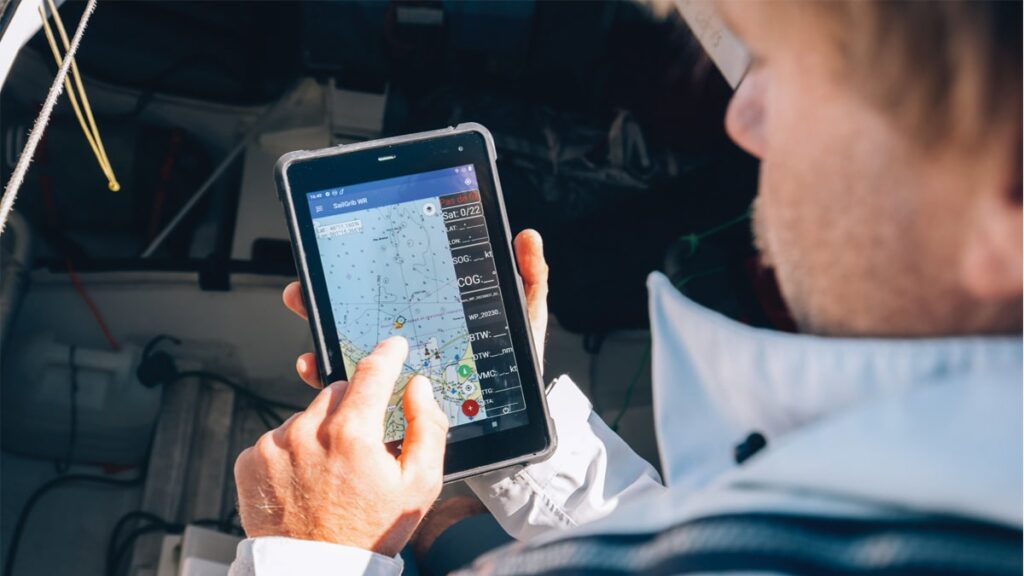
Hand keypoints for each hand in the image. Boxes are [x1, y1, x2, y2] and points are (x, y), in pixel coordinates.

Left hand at [233, 336, 447, 556]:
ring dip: (321, 430)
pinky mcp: (251, 460)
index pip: (372, 372)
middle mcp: (309, 431)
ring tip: (331, 472)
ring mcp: (275, 445)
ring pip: (307, 414)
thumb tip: (419, 389)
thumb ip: (428, 428)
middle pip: (337, 392)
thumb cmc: (370, 533)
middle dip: (353, 408)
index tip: (393, 347)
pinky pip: (278, 437)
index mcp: (352, 433)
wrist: (317, 573)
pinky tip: (305, 479)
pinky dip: (293, 450)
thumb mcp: (420, 486)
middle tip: (362, 444)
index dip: (387, 354)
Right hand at [283, 229, 550, 388]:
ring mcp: (397, 374)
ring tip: (311, 325)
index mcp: (434, 317)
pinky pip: (355, 392)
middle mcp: (410, 342)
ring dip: (322, 338)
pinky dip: (329, 377)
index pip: (391, 290)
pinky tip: (318, 365)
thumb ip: (529, 279)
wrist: (510, 429)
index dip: (364, 275)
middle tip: (303, 292)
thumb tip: (527, 237)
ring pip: (350, 350)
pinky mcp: (392, 405)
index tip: (336, 257)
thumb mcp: (524, 322)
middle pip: (360, 315)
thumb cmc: (515, 375)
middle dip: (326, 301)